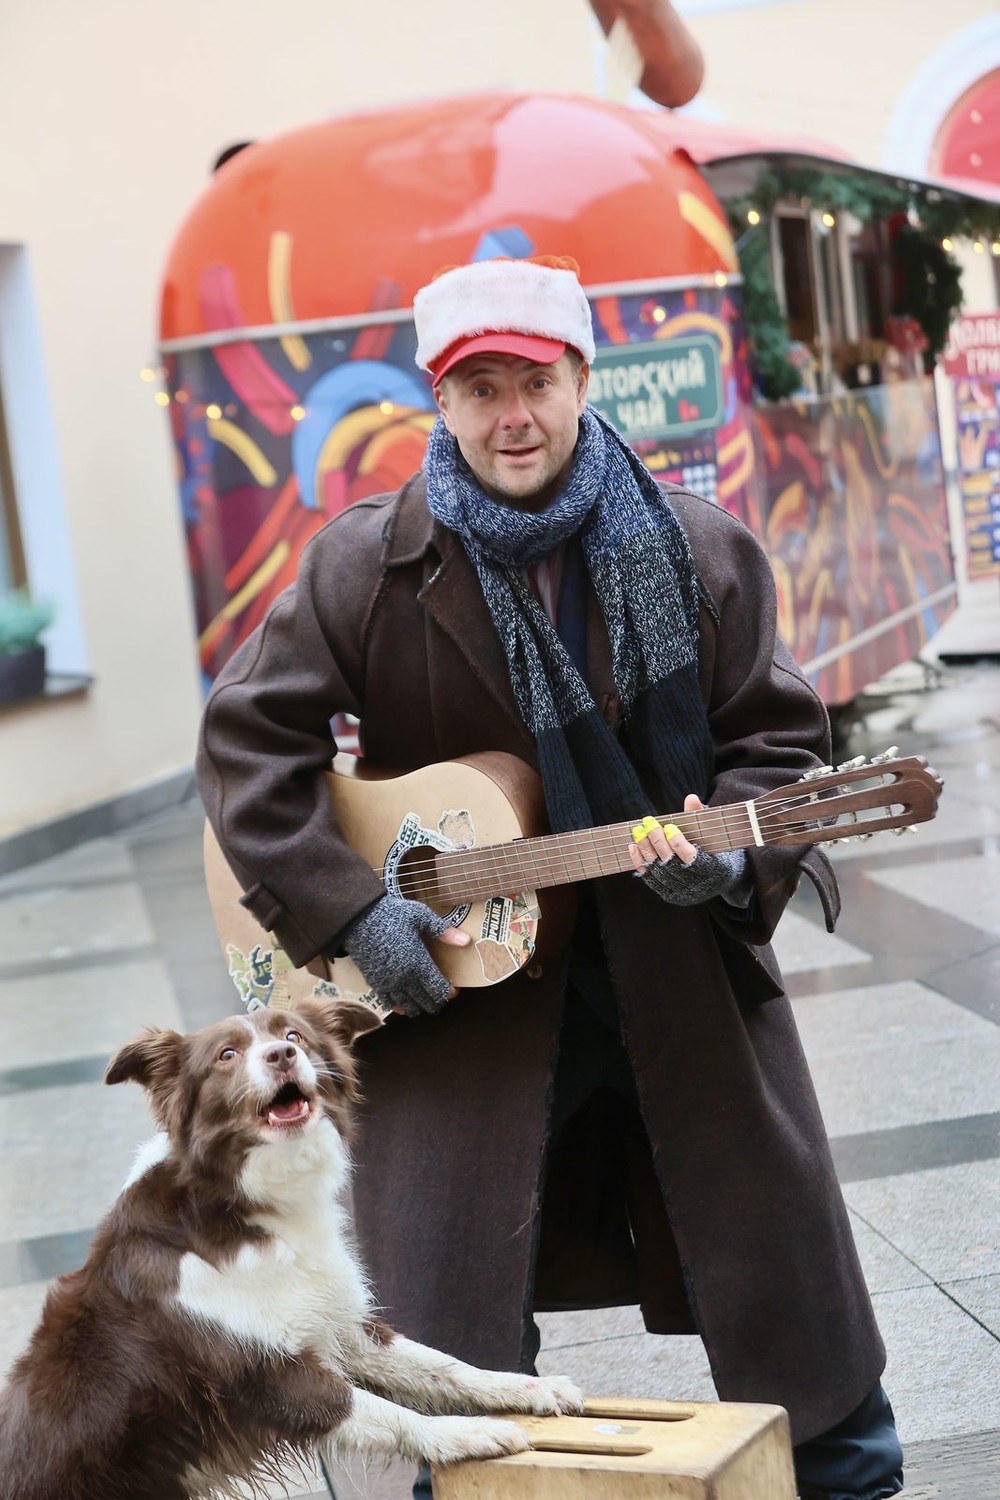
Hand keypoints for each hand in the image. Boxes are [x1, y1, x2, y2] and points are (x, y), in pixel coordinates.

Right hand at [340, 895, 469, 1017]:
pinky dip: (399, 1007)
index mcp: (418, 962)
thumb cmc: (392, 914)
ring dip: (419, 1008)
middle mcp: (404, 977)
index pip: (438, 987)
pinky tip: (404, 1008)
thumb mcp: (420, 916)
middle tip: (441, 1001)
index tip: (454, 992)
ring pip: (408, 1005)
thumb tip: (466, 941)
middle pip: (425, 1000)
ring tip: (425, 1007)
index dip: (448, 993)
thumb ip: (442, 930)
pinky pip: (389, 1002)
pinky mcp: (375, 983)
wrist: (358, 918)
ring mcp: (388, 982)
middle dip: (435, 1003)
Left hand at [627, 794, 746, 906]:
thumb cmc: (716, 850)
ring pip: (659, 872)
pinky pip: (651, 879)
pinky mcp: (669, 895)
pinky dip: (640, 862)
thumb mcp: (714, 834)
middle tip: (648, 822)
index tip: (669, 826)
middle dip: (658, 841)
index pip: (691, 859)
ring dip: (646, 850)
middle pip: (671, 864)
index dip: (678, 843)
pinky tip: (633, 846)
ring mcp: (682, 893)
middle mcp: (697, 886)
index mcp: (714, 871)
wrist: (720, 879)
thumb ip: (700, 817)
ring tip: (638, 831)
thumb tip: (690, 798)